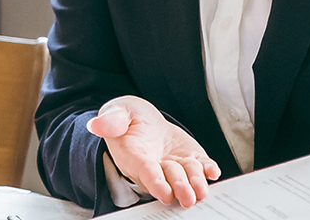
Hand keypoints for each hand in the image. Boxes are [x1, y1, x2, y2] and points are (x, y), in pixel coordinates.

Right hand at [86, 96, 221, 207]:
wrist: (144, 121)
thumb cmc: (127, 118)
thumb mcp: (117, 112)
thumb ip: (111, 120)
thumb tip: (96, 124)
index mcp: (134, 157)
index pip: (146, 172)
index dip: (155, 182)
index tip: (164, 192)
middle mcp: (156, 166)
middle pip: (169, 179)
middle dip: (179, 187)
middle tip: (188, 197)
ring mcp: (174, 164)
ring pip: (186, 176)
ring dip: (195, 184)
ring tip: (202, 190)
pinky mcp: (190, 159)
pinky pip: (200, 167)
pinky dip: (207, 170)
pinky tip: (212, 171)